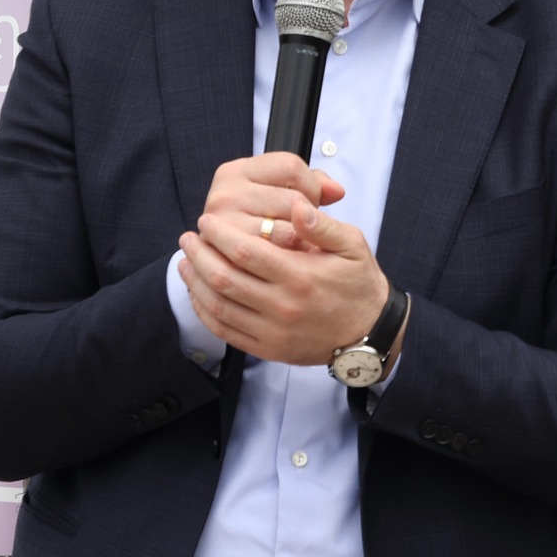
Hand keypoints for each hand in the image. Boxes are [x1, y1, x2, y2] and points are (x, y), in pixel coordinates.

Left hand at [178, 192, 390, 366]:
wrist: (371, 333)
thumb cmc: (359, 284)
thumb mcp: (353, 246)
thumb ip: (322, 225)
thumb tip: (297, 207)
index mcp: (300, 276)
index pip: (246, 252)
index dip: (220, 234)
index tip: (207, 221)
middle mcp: (282, 307)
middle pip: (224, 278)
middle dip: (199, 254)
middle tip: (189, 237)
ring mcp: (273, 332)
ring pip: (219, 306)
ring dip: (195, 282)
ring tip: (185, 262)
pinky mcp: (268, 349)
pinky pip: (226, 331)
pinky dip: (205, 311)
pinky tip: (197, 293)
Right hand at [198, 151, 343, 254]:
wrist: (225, 260)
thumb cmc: (257, 222)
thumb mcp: (275, 192)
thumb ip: (311, 184)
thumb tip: (336, 191)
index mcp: (233, 172)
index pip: (291, 167)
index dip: (311, 185)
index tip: (309, 200)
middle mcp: (224, 196)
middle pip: (293, 200)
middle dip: (306, 217)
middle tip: (300, 227)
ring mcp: (224, 228)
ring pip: (289, 232)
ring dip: (300, 241)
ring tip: (292, 243)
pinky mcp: (231, 258)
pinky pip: (279, 258)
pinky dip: (290, 259)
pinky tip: (285, 258)